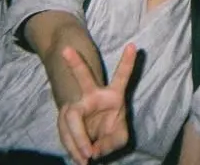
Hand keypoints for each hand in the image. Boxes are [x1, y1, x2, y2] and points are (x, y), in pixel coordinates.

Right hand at [56, 42, 137, 164]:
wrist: (91, 136)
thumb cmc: (110, 129)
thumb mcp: (120, 136)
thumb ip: (113, 141)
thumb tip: (93, 149)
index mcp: (113, 95)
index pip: (121, 77)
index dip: (128, 62)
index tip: (134, 45)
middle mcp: (92, 95)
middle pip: (84, 78)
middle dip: (75, 63)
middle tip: (66, 50)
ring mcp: (76, 105)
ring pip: (71, 118)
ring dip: (77, 141)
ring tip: (84, 159)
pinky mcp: (65, 118)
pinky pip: (65, 133)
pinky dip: (73, 149)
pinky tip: (79, 158)